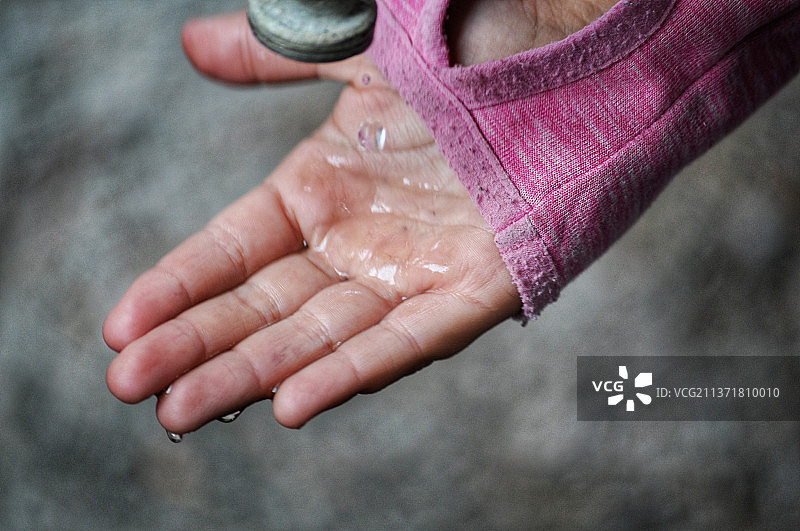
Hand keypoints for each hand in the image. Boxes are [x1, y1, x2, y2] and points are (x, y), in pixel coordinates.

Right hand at [103, 11, 520, 432]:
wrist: (571, 52)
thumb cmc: (468, 48)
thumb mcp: (357, 50)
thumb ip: (277, 58)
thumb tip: (194, 44)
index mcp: (320, 190)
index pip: (231, 250)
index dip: (176, 287)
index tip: (120, 327)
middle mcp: (357, 242)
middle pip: (263, 306)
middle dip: (196, 348)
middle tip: (127, 387)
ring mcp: (412, 271)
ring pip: (320, 337)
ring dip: (253, 375)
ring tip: (178, 411)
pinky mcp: (476, 290)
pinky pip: (409, 340)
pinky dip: (354, 371)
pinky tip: (292, 404)